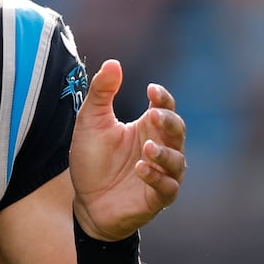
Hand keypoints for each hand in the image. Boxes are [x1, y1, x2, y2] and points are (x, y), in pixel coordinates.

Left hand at [70, 58, 185, 240]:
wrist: (85, 201)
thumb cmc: (91, 159)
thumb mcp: (90, 122)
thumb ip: (101, 93)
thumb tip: (113, 62)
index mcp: (146, 127)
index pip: (164, 107)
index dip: (162, 98)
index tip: (151, 90)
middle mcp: (159, 148)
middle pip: (178, 130)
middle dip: (169, 121)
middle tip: (153, 114)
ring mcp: (161, 173)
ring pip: (178, 160)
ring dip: (165, 154)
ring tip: (146, 148)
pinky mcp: (156, 198)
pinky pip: (167, 187)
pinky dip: (157, 178)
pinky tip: (141, 169)